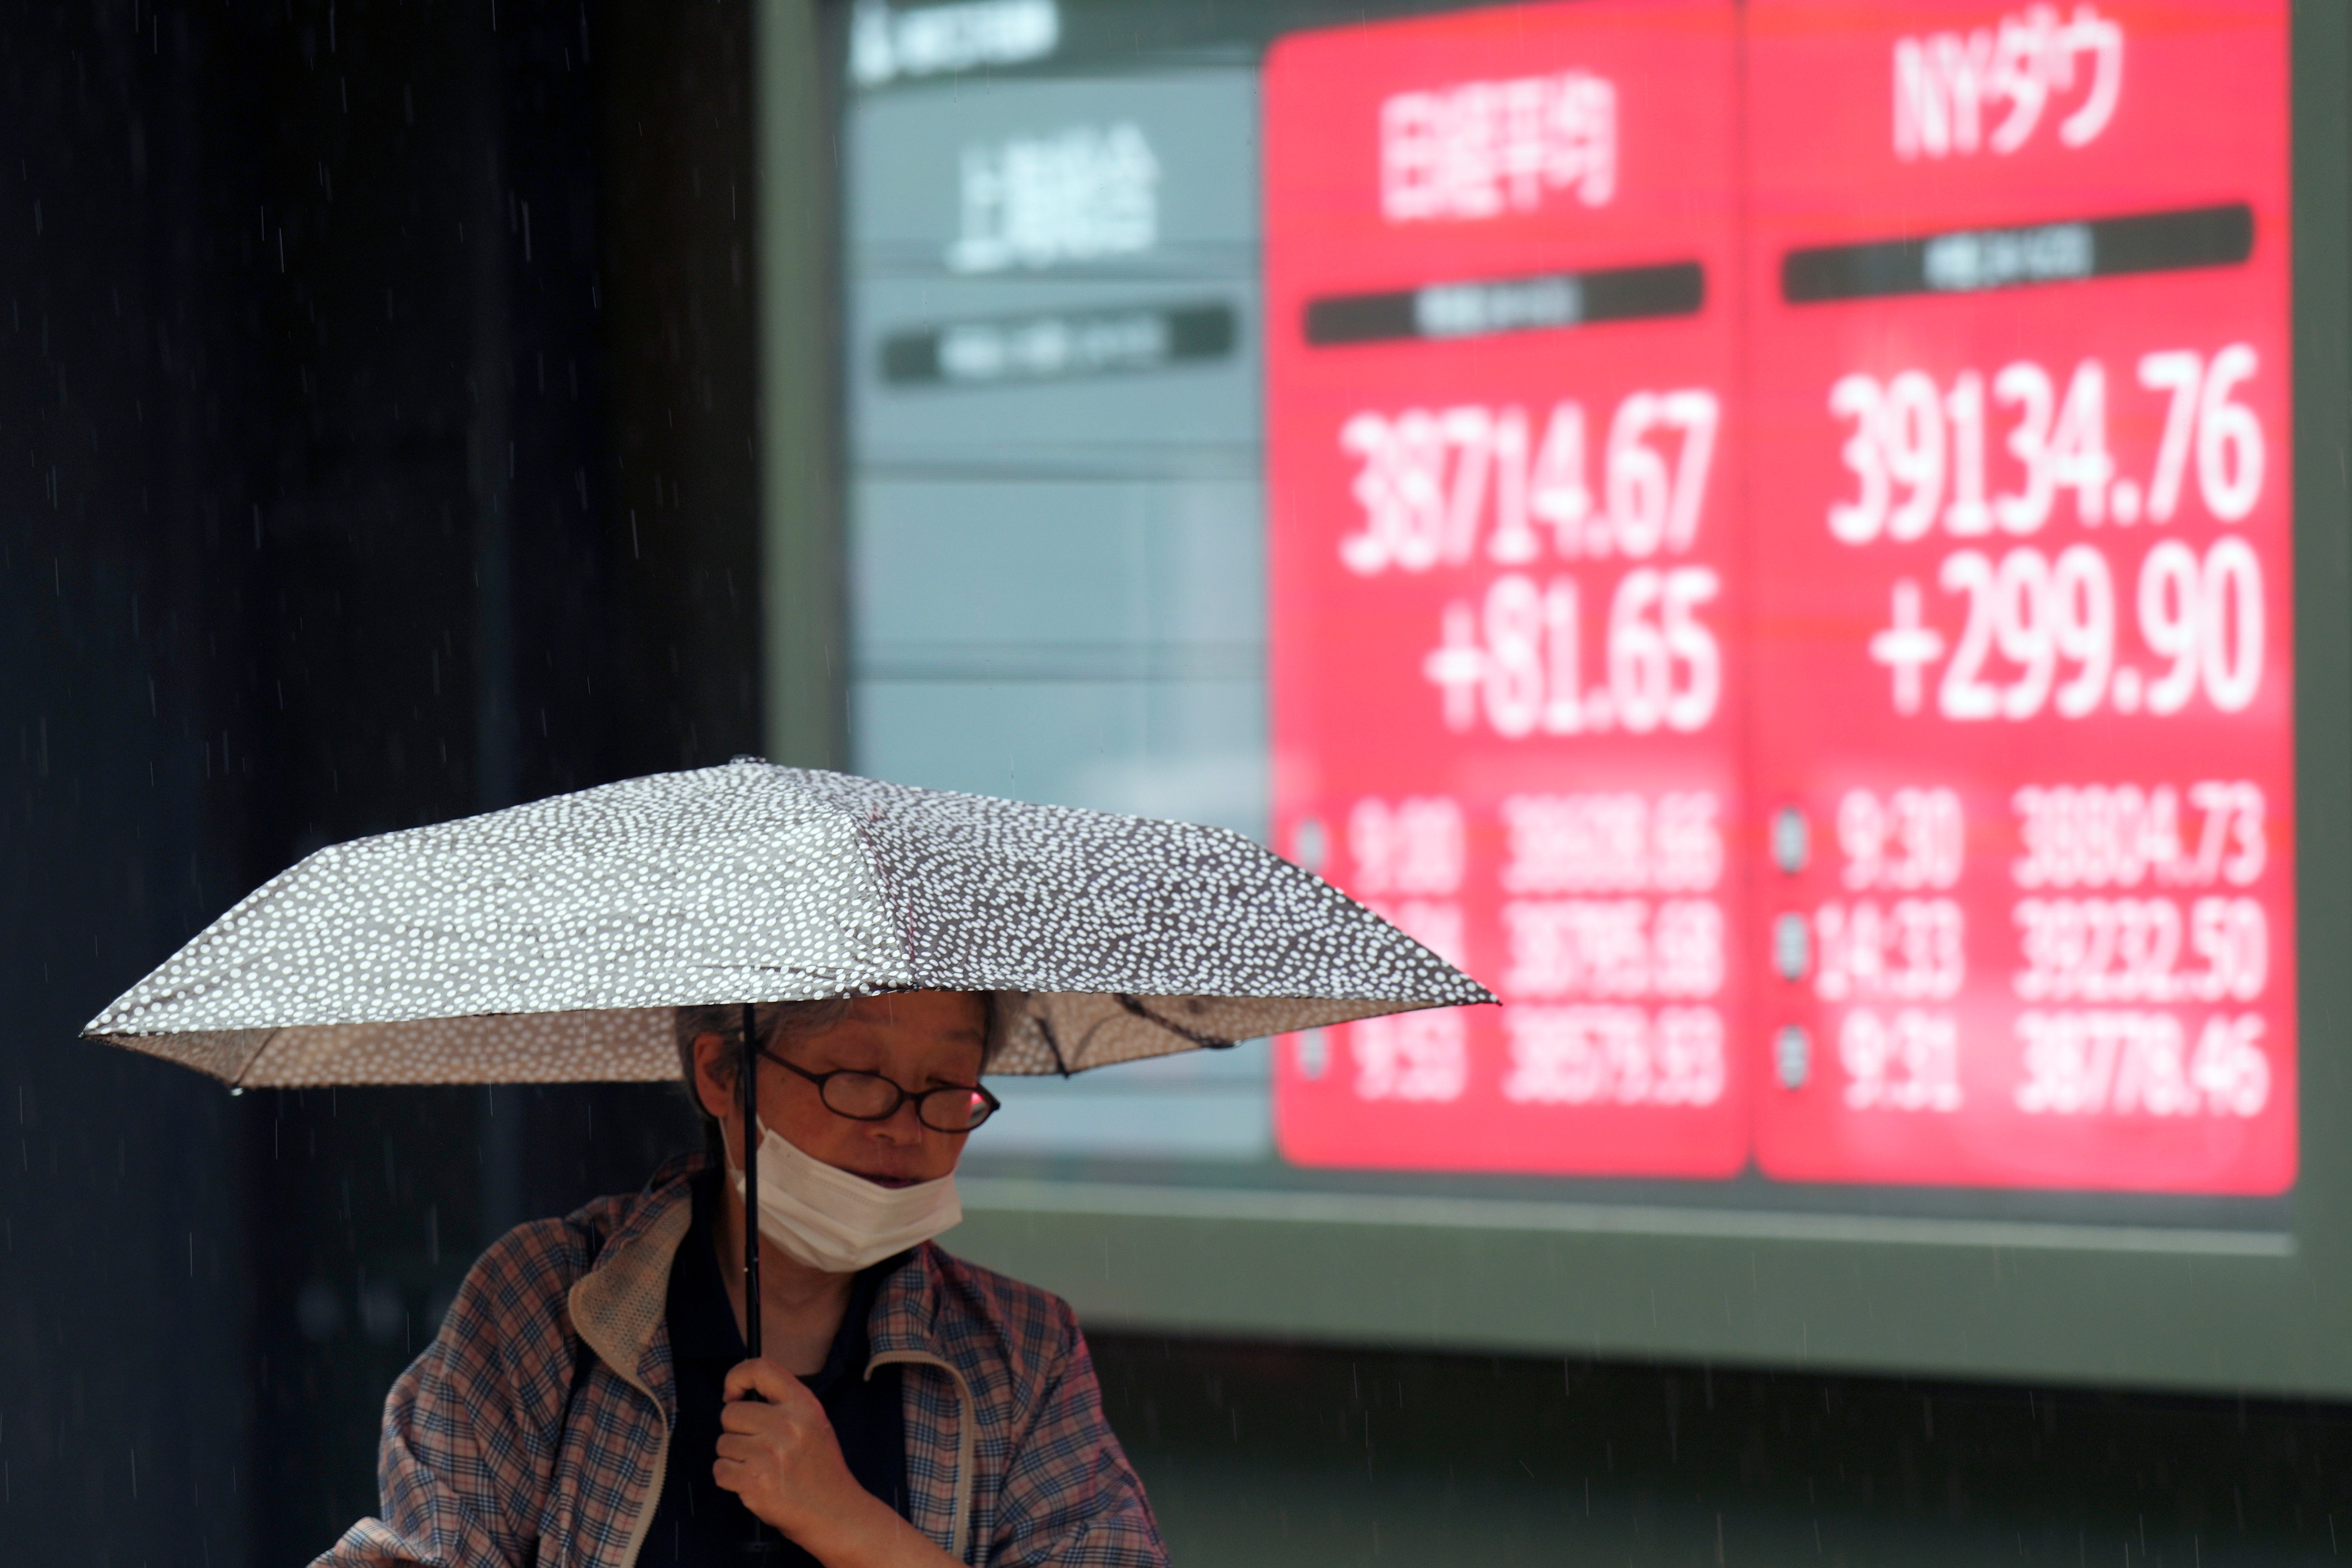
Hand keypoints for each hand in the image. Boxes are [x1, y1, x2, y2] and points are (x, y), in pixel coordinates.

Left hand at [714, 1358, 881, 1553]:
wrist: (835, 1512)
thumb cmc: (822, 1470)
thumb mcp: (814, 1422)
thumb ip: (783, 1403)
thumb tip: (740, 1393)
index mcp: (803, 1405)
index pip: (759, 1368)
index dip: (736, 1377)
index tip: (732, 1394)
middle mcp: (787, 1425)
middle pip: (730, 1413)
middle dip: (736, 1430)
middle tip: (757, 1445)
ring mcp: (769, 1454)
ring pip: (723, 1444)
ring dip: (734, 1457)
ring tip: (761, 1466)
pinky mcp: (754, 1482)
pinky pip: (720, 1470)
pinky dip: (730, 1478)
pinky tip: (752, 1482)